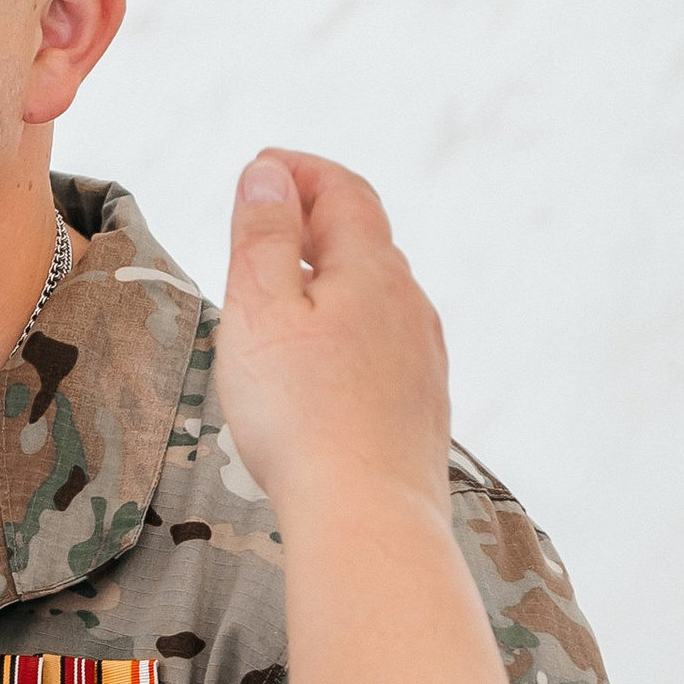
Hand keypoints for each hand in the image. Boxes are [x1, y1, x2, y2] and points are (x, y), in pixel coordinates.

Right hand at [215, 153, 451, 525]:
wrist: (366, 515)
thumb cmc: (302, 417)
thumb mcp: (261, 311)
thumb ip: (265, 236)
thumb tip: (269, 173)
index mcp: (371, 268)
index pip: (343, 191)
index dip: (301, 170)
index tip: (260, 168)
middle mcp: (409, 303)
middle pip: (366, 240)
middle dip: (316, 221)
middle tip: (268, 223)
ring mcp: (422, 356)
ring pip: (379, 297)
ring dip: (336, 279)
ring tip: (293, 293)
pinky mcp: (421, 405)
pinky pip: (386, 346)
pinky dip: (352, 330)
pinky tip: (328, 363)